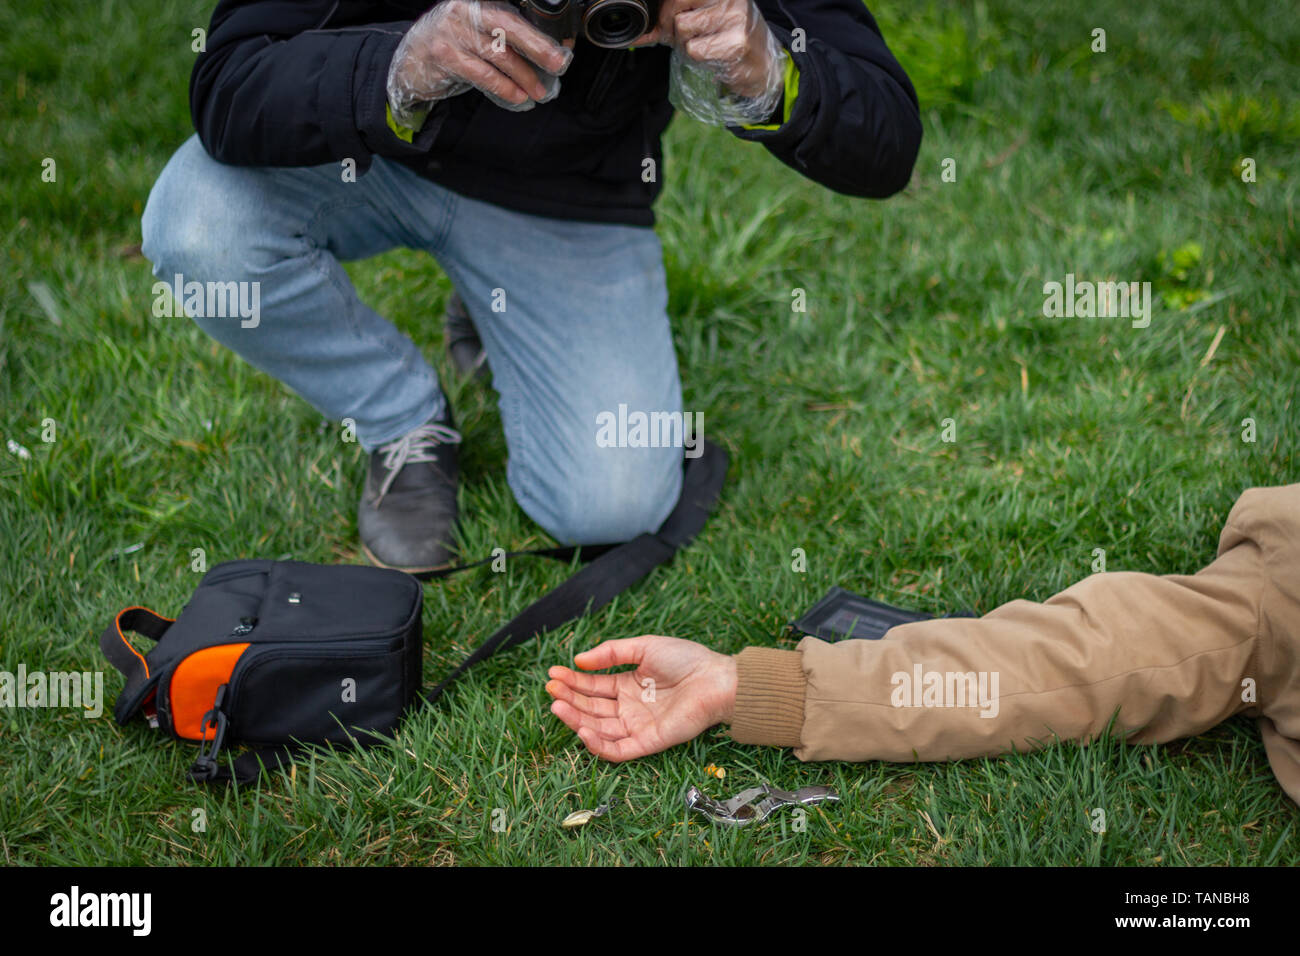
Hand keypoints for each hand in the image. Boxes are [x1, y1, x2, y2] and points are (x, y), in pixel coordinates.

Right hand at [387, 0, 573, 122]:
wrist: (408, 62)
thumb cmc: (449, 47)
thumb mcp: (476, 33)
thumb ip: (505, 37)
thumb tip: (548, 53)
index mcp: (478, 1)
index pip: (514, 13)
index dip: (540, 31)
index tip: (562, 47)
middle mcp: (464, 10)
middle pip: (509, 27)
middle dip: (538, 47)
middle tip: (559, 65)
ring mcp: (452, 31)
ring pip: (498, 53)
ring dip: (523, 76)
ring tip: (539, 91)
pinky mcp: (444, 55)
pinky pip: (482, 74)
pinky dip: (504, 88)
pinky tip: (518, 97)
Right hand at [546, 635, 737, 760]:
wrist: (716, 679)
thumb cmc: (686, 659)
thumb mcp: (644, 647)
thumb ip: (611, 653)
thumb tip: (578, 659)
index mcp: (627, 685)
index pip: (592, 687)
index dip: (572, 681)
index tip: (552, 674)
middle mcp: (629, 708)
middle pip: (591, 708)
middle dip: (569, 699)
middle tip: (550, 689)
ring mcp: (637, 726)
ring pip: (599, 729)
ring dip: (576, 720)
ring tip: (558, 706)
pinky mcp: (648, 742)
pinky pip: (618, 749)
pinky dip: (598, 744)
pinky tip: (582, 730)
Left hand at [632, 0, 780, 98]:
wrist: (761, 65)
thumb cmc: (727, 40)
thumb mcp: (703, 21)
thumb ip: (672, 21)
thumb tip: (637, 34)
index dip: (665, 9)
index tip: (667, 24)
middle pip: (676, 2)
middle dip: (669, 25)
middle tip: (679, 39)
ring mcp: (734, 17)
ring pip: (683, 28)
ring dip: (684, 44)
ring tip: (701, 47)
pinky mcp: (736, 43)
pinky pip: (695, 50)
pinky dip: (697, 59)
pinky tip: (712, 57)